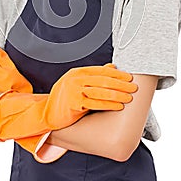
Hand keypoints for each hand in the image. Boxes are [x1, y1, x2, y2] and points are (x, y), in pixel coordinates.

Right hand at [0, 63, 138, 141]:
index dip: (117, 74)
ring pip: (100, 91)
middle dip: (120, 84)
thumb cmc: (64, 99)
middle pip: (103, 80)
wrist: (46, 113)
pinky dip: (108, 105)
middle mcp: (75, 79)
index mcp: (77, 72)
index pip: (101, 71)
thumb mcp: (77, 83)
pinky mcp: (73, 104)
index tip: (129, 78)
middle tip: (133, 88)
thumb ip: (93, 76)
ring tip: (129, 97)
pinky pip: (95, 103)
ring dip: (117, 94)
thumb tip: (112, 67)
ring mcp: (73, 90)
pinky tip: (118, 106)